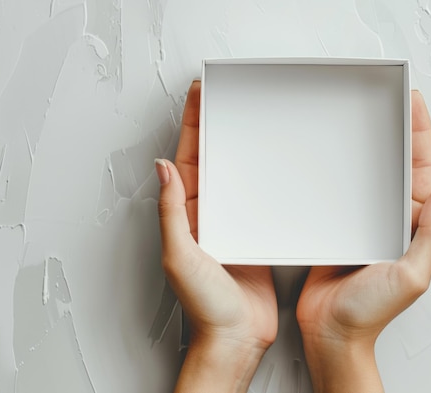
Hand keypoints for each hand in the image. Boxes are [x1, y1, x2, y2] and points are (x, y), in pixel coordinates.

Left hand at [155, 81, 277, 392]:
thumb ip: (172, 213)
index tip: (197, 96)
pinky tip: (268, 162)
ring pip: (231, 174)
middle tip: (219, 95)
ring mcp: (231, 224)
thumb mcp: (181, 257)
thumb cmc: (208, 308)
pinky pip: (254, 196)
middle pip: (207, 160)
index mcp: (187, 216)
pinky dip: (258, 175)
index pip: (184, 160)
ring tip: (243, 116)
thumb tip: (162, 170)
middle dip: (211, 125)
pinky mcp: (253, 234)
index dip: (190, 125)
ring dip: (234, 145)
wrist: (237, 337)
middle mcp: (207, 216)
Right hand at [296, 91, 430, 392]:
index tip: (415, 104)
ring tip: (372, 113)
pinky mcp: (340, 225)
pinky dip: (345, 168)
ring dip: (374, 144)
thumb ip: (430, 235)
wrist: (330, 331)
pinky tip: (339, 151)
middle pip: (399, 166)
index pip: (423, 172)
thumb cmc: (370, 312)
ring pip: (372, 173)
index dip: (421, 136)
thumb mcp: (411, 275)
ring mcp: (364, 221)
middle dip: (400, 130)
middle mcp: (390, 220)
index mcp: (412, 227)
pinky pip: (345, 190)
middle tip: (396, 97)